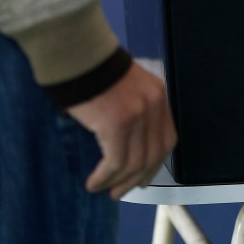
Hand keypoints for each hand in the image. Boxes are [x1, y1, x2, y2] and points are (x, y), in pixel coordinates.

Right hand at [66, 61, 176, 199]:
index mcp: (158, 95)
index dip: (155, 162)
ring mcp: (138, 115)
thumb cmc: (91, 68)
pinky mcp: (118, 124)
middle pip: (154, 154)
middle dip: (138, 177)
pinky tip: (94, 183)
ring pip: (134, 162)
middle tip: (121, 192)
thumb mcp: (123, 86)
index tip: (142, 177)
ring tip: (105, 190)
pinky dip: (105, 177)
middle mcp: (154, 105)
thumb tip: (124, 143)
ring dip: (118, 181)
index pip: (166, 138)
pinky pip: (116, 161)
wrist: (76, 52)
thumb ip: (131, 109)